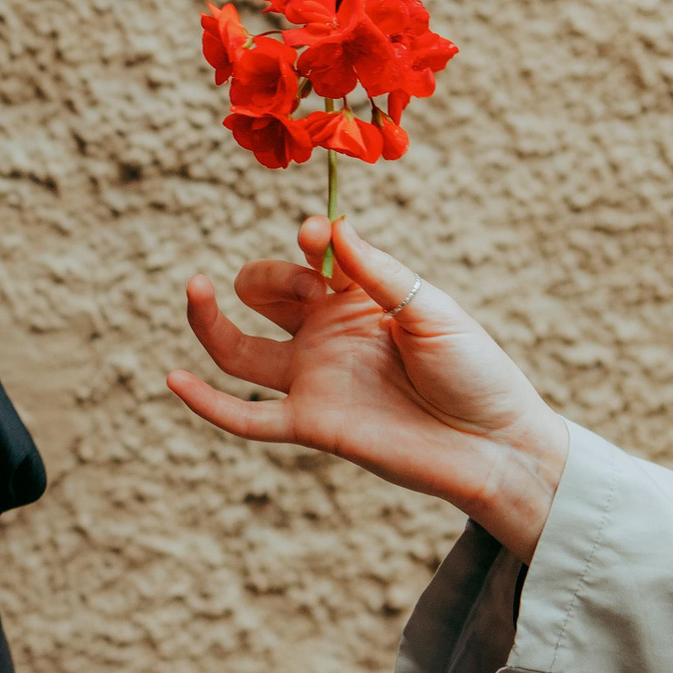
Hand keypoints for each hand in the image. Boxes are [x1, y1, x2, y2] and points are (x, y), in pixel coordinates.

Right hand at [166, 218, 568, 561]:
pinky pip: (248, 415)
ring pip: (241, 351)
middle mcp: (327, 336)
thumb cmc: (476, 372)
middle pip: (267, 296)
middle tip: (291, 282)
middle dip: (266, 276)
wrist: (496, 446)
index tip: (313, 235)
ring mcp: (314, 379)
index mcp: (359, 300)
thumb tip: (329, 226)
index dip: (310, 241)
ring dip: (210, 321)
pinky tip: (175, 380)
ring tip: (195, 289)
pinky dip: (209, 402)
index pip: (312, 258)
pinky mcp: (310, 423)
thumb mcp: (430, 309)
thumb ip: (376, 273)